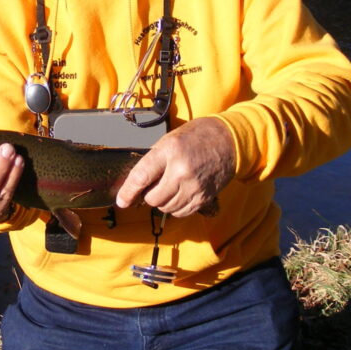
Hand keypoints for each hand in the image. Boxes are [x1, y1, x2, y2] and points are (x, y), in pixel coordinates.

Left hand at [115, 117, 235, 217]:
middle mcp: (181, 171)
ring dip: (163, 202)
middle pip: (153, 198)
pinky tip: (180, 193)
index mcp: (169, 151)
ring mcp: (194, 186)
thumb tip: (135, 185)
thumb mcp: (169, 140)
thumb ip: (153, 161)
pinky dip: (176, 207)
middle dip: (148, 195)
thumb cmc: (195, 137)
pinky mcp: (204, 197)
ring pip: (166, 208)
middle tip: (154, 185)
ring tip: (169, 187)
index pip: (141, 177)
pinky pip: (182, 212)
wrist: (229, 140)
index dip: (128, 192)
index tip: (121, 201)